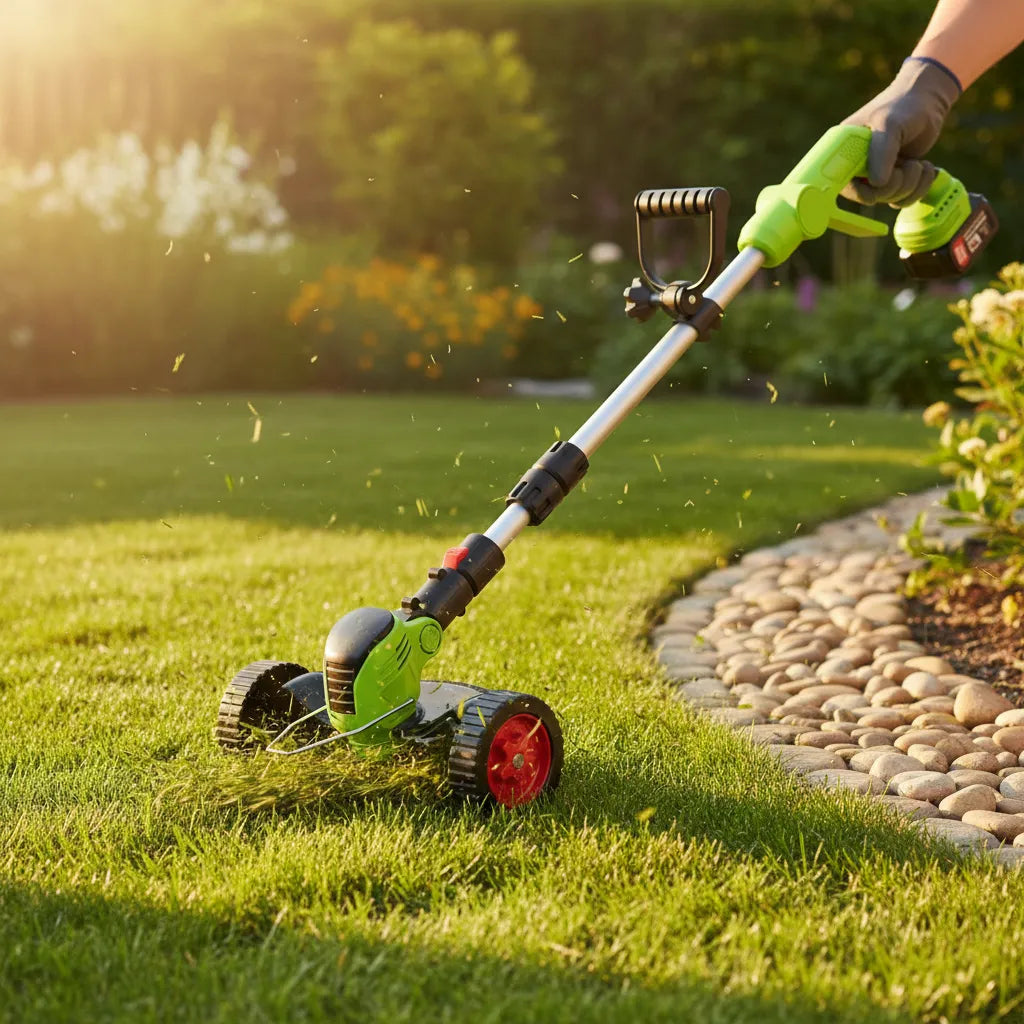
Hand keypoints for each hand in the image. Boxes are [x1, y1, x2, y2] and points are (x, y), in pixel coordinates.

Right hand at [841, 58, 960, 206]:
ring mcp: (877, 175)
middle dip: (894, 184)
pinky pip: (904, 199)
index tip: (877, 183)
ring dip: (911, 184)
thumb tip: (876, 184)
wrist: (927, 100)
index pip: (842, 185)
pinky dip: (920, 188)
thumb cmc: (903, 105)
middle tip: (907, 164)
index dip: (858, 191)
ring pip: (889, 199)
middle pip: (869, 197)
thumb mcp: (889, 124)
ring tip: (918, 163)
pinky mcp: (895, 180)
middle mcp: (858, 167)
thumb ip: (881, 153)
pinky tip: (925, 168)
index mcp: (844, 152)